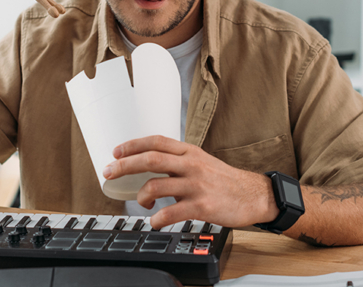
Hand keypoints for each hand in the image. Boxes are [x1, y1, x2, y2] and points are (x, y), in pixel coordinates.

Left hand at [104, 136, 278, 228]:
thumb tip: (151, 165)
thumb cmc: (225, 181)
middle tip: (109, 172)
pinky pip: (171, 212)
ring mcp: (196, 185)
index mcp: (190, 152)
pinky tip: (155, 221)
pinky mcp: (202, 205)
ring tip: (141, 202)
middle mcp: (192, 164)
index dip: (133, 145)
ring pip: (157, 185)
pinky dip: (157, 218)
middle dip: (124, 165)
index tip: (116, 151)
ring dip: (141, 195)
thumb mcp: (202, 161)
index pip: (156, 141)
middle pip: (151, 159)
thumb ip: (178, 162)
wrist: (253, 195)